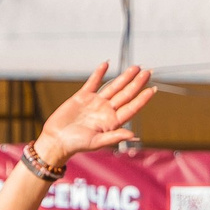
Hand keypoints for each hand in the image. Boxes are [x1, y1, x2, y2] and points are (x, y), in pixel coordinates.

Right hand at [34, 62, 156, 168]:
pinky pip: (93, 82)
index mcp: (113, 122)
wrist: (56, 140)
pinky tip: (106, 64)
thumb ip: (115, 137)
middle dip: (137, 83)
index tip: (153, 89)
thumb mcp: (97, 142)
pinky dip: (99, 73)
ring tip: (135, 67)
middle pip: (126, 94)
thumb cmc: (76, 145)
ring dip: (124, 77)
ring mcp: (95, 102)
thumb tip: (133, 135)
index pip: (132, 108)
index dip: (142, 99)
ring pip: (113, 86)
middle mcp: (106, 111)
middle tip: (148, 71)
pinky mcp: (82, 97)